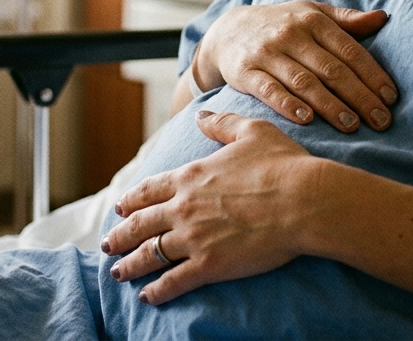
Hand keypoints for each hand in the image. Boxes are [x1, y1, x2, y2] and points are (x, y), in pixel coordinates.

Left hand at [102, 111, 320, 304]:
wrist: (304, 200)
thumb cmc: (283, 165)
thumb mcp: (251, 132)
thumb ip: (221, 125)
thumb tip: (200, 117)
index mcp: (191, 176)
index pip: (150, 190)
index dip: (132, 201)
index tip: (120, 209)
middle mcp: (184, 207)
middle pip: (141, 224)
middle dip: (120, 235)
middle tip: (108, 244)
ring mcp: (194, 237)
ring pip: (150, 254)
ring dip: (130, 265)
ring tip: (117, 274)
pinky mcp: (209, 264)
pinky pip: (174, 281)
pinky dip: (157, 290)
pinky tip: (147, 296)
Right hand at [195, 0, 395, 131]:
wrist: (228, 29)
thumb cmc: (281, 24)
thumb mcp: (311, 13)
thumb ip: (346, 19)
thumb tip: (383, 17)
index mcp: (313, 20)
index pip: (349, 50)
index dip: (372, 74)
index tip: (391, 98)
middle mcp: (291, 35)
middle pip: (331, 69)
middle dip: (359, 97)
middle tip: (381, 121)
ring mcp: (268, 53)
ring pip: (304, 82)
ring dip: (330, 105)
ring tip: (352, 126)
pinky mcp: (246, 71)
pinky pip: (269, 90)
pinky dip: (288, 105)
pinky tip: (306, 120)